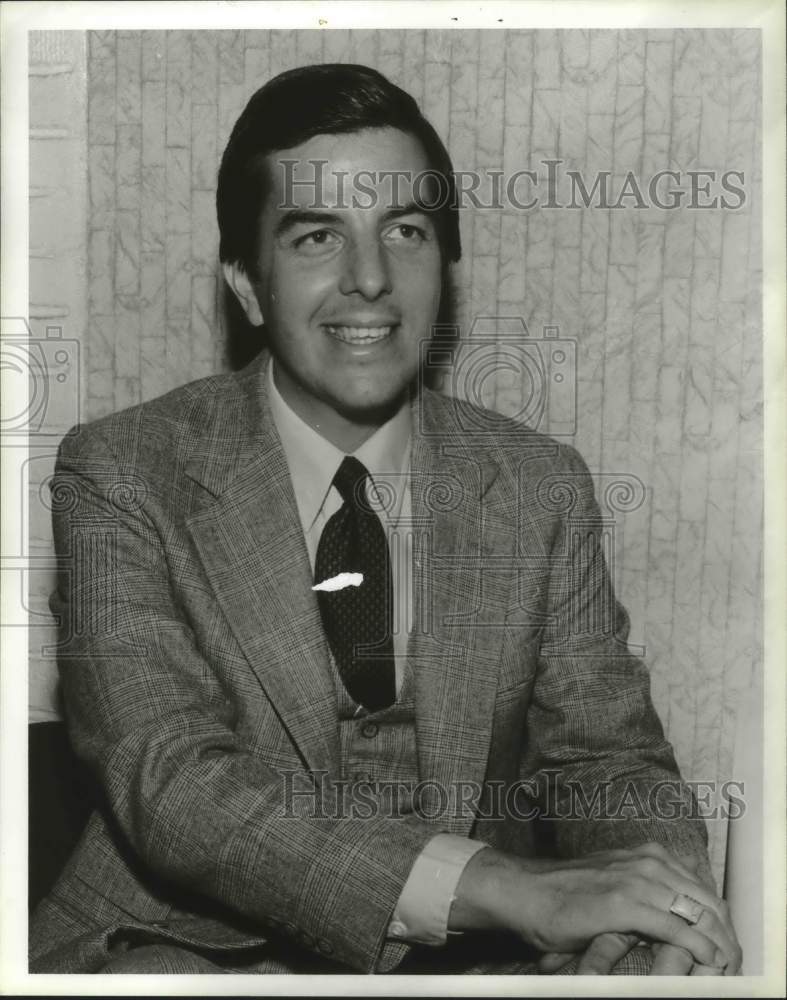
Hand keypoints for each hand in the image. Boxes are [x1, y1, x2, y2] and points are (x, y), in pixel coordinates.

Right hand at [451, 841, 741, 972]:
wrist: (526, 891)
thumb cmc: (566, 893)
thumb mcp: (614, 880)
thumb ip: (646, 888)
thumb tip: (679, 913)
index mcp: (648, 856)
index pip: (701, 888)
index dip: (718, 919)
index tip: (724, 945)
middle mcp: (648, 863)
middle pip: (706, 900)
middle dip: (724, 933)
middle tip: (730, 961)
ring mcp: (636, 881)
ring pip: (697, 912)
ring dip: (716, 942)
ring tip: (723, 966)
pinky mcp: (624, 904)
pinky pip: (674, 928)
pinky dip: (695, 947)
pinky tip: (705, 961)